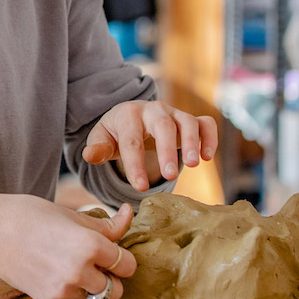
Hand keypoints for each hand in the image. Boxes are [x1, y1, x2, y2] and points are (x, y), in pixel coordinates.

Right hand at [0, 194, 136, 298]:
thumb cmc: (29, 214)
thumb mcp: (71, 215)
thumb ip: (105, 224)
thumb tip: (130, 215)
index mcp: (90, 245)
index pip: (128, 264)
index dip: (123, 257)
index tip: (113, 251)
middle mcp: (80, 272)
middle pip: (116, 288)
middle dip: (110, 276)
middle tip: (96, 261)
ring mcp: (63, 289)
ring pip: (95, 296)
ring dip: (91, 284)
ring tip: (72, 263)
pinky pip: (71, 298)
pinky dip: (68, 287)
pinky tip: (51, 267)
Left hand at [82, 100, 218, 191]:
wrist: (131, 117)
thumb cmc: (116, 133)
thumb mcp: (102, 139)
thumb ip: (97, 148)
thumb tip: (89, 156)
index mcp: (128, 115)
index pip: (131, 140)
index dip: (135, 163)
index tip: (140, 187)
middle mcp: (153, 110)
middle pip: (163, 125)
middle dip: (166, 150)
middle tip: (168, 176)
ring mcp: (174, 114)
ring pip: (187, 121)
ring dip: (192, 142)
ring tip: (192, 165)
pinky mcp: (190, 121)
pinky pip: (205, 123)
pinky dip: (210, 138)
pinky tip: (207, 158)